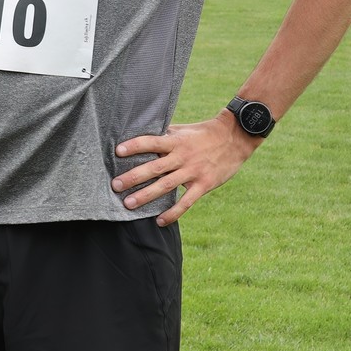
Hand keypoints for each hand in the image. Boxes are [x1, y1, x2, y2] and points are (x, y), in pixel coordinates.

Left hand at [111, 111, 258, 225]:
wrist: (236, 137)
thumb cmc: (204, 133)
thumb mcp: (183, 129)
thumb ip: (164, 135)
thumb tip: (140, 135)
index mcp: (176, 141)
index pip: (151, 142)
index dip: (135, 146)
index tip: (117, 151)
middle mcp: (182, 157)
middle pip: (154, 168)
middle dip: (133, 177)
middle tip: (115, 185)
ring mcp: (193, 172)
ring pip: (166, 186)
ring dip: (146, 196)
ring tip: (129, 204)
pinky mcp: (204, 184)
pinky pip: (186, 202)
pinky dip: (173, 213)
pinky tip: (159, 221)